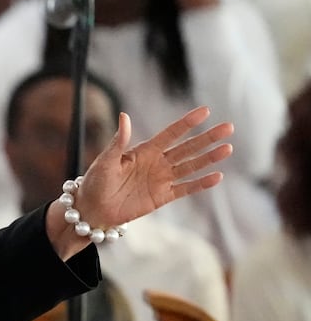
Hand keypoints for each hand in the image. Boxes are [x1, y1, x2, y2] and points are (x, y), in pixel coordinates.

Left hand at [47, 107, 232, 258]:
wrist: (92, 209)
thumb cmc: (95, 182)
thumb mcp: (105, 160)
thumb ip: (118, 141)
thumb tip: (124, 115)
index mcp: (144, 150)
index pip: (171, 133)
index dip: (187, 123)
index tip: (205, 111)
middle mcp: (157, 162)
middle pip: (187, 147)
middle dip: (207, 138)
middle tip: (228, 127)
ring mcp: (162, 179)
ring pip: (191, 166)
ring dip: (209, 158)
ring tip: (228, 148)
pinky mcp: (162, 197)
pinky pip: (185, 189)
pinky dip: (200, 184)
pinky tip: (217, 176)